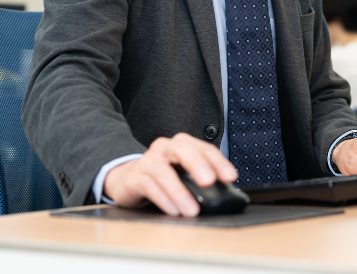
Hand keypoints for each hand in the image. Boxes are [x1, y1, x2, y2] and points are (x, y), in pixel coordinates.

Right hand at [103, 132, 237, 216]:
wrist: (126, 180)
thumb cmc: (161, 177)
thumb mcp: (182, 174)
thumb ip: (199, 179)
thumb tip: (223, 196)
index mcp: (181, 145)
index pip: (203, 148)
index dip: (218, 162)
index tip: (230, 177)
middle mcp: (164, 149)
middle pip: (182, 149)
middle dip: (197, 164)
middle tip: (209, 181)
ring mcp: (148, 162)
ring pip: (164, 172)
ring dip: (179, 192)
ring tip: (192, 210)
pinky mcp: (134, 178)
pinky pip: (149, 186)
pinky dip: (163, 199)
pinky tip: (173, 210)